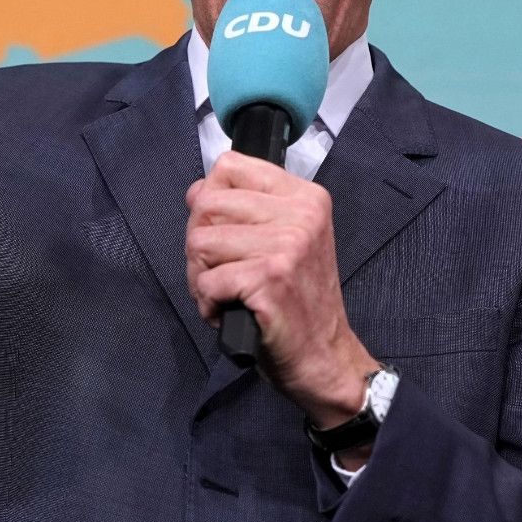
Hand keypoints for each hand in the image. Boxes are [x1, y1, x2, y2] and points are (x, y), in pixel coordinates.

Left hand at [185, 152, 379, 435]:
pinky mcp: (270, 278)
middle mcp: (300, 214)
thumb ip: (243, 208)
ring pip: (199, 243)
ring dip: (200, 276)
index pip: (229, 166)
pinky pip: (207, 281)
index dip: (210, 199)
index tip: (224, 231)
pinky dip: (208, 303)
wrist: (325, 356)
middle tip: (219, 272)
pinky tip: (229, 312)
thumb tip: (196, 190)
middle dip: (199, 244)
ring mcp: (287, 245)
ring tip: (225, 293)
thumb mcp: (282, 239)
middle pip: (205, 204)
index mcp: (304, 196)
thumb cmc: (297, 299)